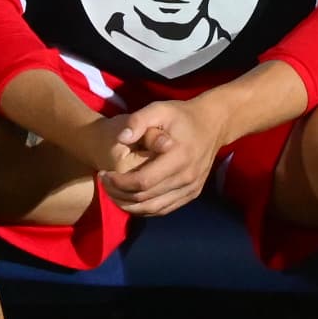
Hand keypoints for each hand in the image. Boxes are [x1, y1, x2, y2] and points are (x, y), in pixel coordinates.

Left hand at [99, 95, 223, 215]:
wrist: (213, 124)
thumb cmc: (182, 116)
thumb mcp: (159, 109)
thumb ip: (138, 121)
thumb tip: (121, 138)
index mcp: (178, 157)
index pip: (143, 181)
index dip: (119, 183)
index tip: (104, 174)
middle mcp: (187, 177)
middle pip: (145, 198)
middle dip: (119, 194)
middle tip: (104, 183)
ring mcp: (191, 188)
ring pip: (153, 209)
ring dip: (128, 205)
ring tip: (112, 193)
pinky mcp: (192, 193)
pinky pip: (163, 209)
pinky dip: (143, 209)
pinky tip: (130, 199)